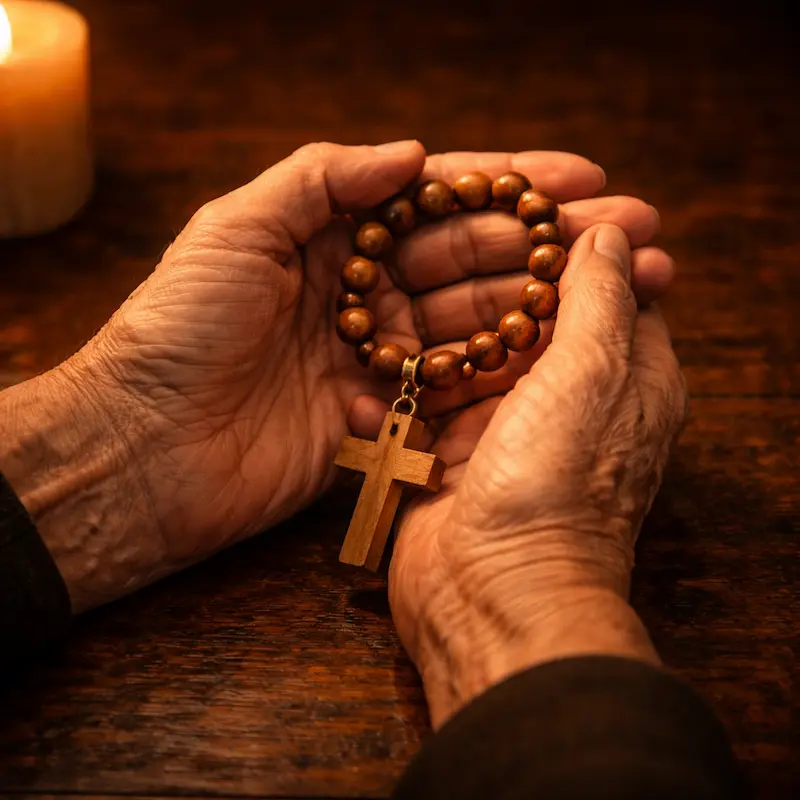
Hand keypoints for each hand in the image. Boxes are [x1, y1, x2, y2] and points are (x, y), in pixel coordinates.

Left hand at [0, 142, 670, 610]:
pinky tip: (565, 352)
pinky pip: (454, 389)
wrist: (145, 449)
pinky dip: (506, 371)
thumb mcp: (237, 227)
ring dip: (546, 305)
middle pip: (472, 261)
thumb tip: (415, 153)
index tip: (584, 181)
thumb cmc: (178, 329)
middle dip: (552, 245)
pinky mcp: (380, 418)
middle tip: (634, 234)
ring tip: (623, 288)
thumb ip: (322, 179)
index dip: (511, 188)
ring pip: (475, 322)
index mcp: (331, 237)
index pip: (438, 202)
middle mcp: (361, 293)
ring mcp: (375, 357)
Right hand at [388, 223, 686, 726]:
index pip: (603, 291)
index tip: (530, 203)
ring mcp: (503, 427)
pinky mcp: (450, 454)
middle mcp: (563, 400)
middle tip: (437, 230)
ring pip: (465, 355)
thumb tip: (609, 232)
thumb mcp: (594, 372)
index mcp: (621, 378)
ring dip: (429, 329)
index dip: (571, 244)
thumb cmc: (559, 481)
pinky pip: (423, 404)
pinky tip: (372, 362)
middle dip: (484, 276)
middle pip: (523, 315)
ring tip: (388, 280)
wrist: (493, 592)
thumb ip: (601, 298)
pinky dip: (399, 388)